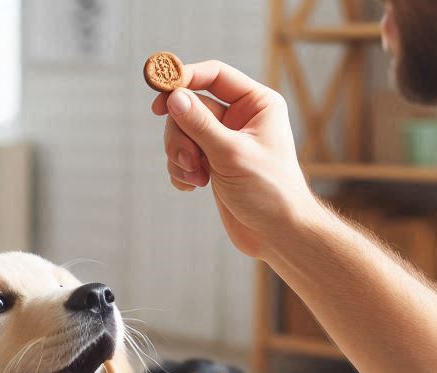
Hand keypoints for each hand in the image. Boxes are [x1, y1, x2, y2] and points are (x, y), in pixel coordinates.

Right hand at [153, 61, 318, 258]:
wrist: (277, 232)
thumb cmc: (267, 191)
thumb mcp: (231, 154)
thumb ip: (200, 124)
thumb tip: (173, 97)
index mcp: (255, 103)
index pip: (214, 75)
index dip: (184, 79)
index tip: (159, 94)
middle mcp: (239, 118)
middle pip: (190, 107)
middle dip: (181, 135)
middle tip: (188, 160)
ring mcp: (224, 142)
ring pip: (182, 134)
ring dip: (180, 156)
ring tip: (196, 179)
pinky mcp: (213, 165)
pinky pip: (184, 157)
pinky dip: (182, 171)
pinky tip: (194, 187)